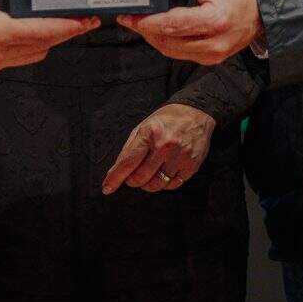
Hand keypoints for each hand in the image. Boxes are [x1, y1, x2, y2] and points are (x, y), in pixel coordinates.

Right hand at [0, 0, 96, 72]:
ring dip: (51, 38)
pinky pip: (23, 57)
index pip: (39, 32)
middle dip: (67, 31)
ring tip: (65, 21)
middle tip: (85, 18)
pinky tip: (40, 29)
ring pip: (36, 53)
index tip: (84, 19)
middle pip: (43, 45)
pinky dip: (35, 44)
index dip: (66, 26)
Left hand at [101, 103, 216, 193]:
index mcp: (149, 134)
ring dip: (148, 184)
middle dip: (132, 180)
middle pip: (140, 178)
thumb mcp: (143, 127)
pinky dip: (164, 183)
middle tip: (134, 175)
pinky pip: (172, 185)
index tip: (107, 188)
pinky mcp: (191, 165)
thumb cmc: (166, 120)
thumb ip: (129, 149)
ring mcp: (179, 157)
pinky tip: (164, 172)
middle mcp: (165, 146)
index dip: (115, 178)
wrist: (195, 113)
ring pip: (156, 185)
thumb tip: (115, 171)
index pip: (128, 162)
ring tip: (149, 173)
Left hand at [116, 0, 261, 63]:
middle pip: (168, 40)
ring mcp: (213, 55)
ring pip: (171, 51)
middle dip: (144, 29)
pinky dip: (166, 42)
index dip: (147, 21)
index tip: (129, 14)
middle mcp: (214, 42)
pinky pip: (181, 54)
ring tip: (140, 22)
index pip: (172, 25)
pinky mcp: (211, 59)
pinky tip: (158, 30)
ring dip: (153, 37)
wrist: (262, 9)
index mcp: (215, 19)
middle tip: (128, 17)